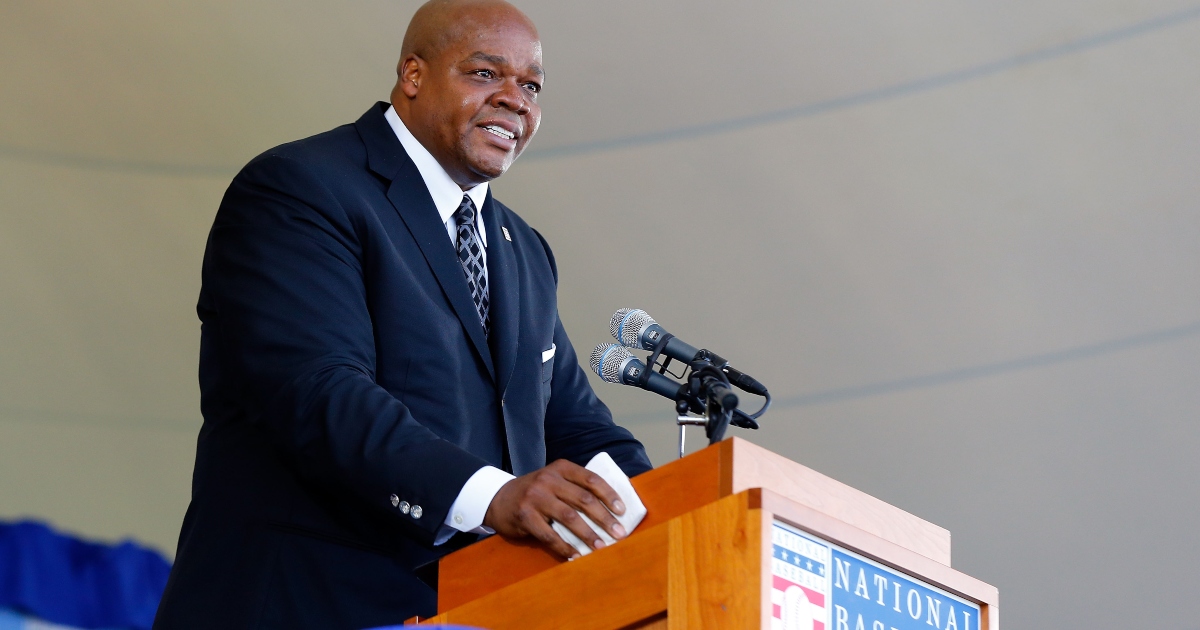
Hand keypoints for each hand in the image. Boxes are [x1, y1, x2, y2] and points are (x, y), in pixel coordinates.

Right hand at [483, 459, 627, 558]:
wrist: (498, 498)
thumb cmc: (535, 492)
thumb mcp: (554, 480)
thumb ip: (576, 487)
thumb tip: (611, 507)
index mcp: (561, 468)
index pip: (591, 479)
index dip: (609, 495)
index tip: (622, 511)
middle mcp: (548, 479)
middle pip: (583, 499)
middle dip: (604, 518)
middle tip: (619, 533)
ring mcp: (535, 497)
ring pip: (569, 517)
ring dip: (588, 535)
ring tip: (602, 547)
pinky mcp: (525, 516)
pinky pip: (549, 535)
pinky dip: (565, 547)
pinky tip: (576, 555)